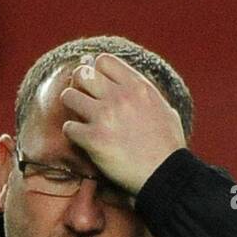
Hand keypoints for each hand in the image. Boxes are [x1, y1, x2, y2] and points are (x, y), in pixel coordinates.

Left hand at [59, 53, 185, 196]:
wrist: (164, 175)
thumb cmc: (168, 147)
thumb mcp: (165, 109)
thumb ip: (147, 95)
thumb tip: (138, 89)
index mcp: (137, 86)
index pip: (104, 60)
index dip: (97, 71)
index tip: (97, 84)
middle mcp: (119, 97)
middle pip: (82, 74)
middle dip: (79, 84)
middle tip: (82, 98)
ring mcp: (105, 117)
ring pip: (69, 96)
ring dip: (71, 106)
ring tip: (78, 117)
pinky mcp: (94, 140)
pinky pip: (68, 127)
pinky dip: (72, 133)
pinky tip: (81, 138)